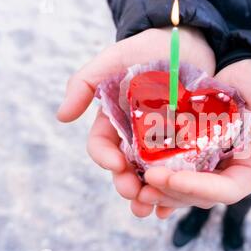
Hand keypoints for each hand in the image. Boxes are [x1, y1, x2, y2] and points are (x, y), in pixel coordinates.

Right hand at [57, 27, 215, 217]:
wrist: (189, 43)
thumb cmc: (149, 48)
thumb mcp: (114, 59)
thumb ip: (85, 83)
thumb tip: (61, 117)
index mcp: (115, 120)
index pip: (102, 146)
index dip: (105, 158)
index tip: (116, 164)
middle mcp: (135, 136)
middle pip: (126, 168)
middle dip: (127, 184)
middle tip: (136, 195)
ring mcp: (162, 142)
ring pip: (151, 174)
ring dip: (150, 194)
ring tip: (155, 207)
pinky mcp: (188, 144)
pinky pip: (180, 169)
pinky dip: (176, 186)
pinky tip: (179, 199)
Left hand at [139, 59, 250, 210]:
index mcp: (248, 171)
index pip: (224, 190)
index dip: (197, 189)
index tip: (168, 180)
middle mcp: (224, 171)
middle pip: (197, 194)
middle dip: (170, 192)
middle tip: (142, 186)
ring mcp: (205, 161)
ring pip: (179, 183)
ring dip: (156, 188)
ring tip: (130, 184)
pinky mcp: (188, 145)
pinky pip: (168, 162)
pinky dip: (151, 168)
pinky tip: (131, 168)